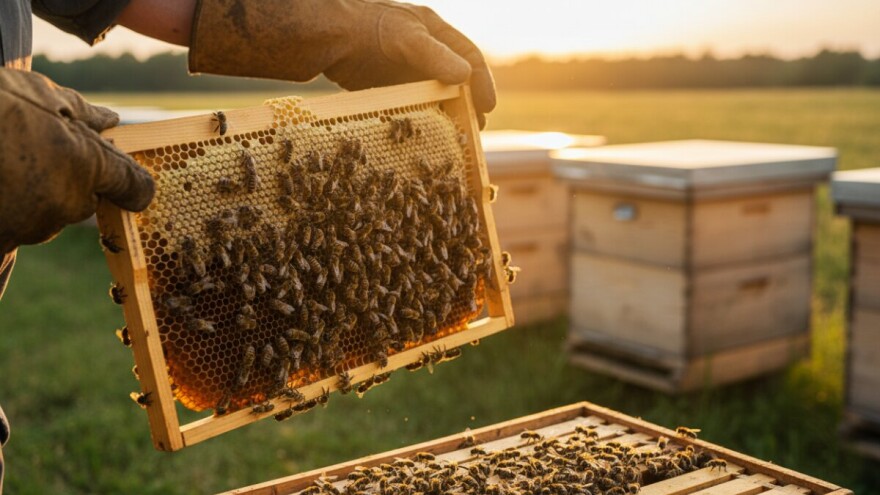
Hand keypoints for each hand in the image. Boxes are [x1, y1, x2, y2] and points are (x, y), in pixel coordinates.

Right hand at [0, 69, 154, 253]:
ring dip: (33, 194)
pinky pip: (15, 234)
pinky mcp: (3, 239)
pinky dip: (11, 214)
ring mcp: (32, 226)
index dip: (125, 177)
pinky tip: (6, 190)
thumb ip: (82, 112)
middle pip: (83, 200)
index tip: (112, 167)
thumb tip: (111, 118)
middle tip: (31, 149)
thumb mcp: (38, 94)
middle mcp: (67, 204)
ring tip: (6, 162)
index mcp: (87, 166)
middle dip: (67, 178)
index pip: (134, 187)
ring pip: (48, 214)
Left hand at [189, 0, 495, 126]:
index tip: (489, 109)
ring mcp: (403, 68)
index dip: (483, 82)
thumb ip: (436, 57)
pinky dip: (423, 119)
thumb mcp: (407, 40)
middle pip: (455, 80)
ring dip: (447, 117)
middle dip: (468, 105)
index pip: (470, 57)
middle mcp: (422, 50)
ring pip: (435, 95)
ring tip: (455, 140)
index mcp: (433, 31)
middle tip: (476, 132)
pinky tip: (424, 136)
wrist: (325, 39)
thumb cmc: (367, 30)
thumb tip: (466, 76)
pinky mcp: (386, 85)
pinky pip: (412, 104)